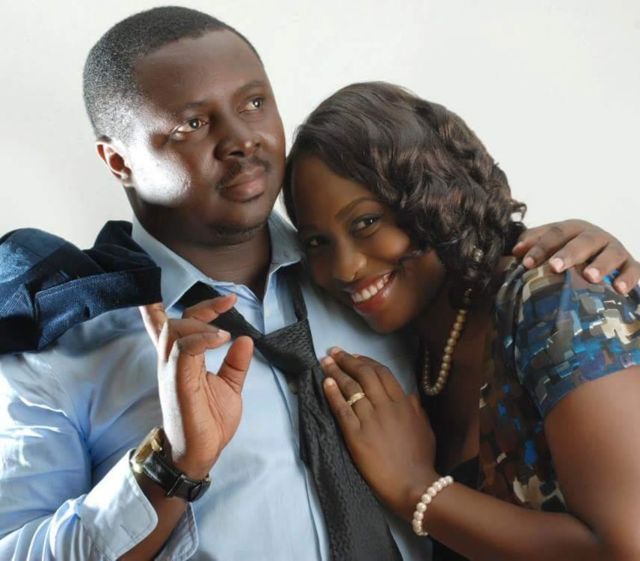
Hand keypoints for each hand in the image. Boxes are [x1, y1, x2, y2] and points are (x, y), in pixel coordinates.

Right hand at [140, 294, 253, 479]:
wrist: (200, 452)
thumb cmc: (209, 421)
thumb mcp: (229, 386)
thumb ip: (235, 363)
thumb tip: (246, 339)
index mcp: (182, 361)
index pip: (179, 324)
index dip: (201, 306)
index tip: (229, 299)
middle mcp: (172, 361)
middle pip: (176, 320)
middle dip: (203, 306)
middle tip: (228, 302)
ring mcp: (172, 370)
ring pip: (175, 329)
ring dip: (202, 322)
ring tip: (224, 332)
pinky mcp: (177, 381)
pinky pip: (184, 348)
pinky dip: (202, 337)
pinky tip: (222, 338)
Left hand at [320, 347, 436, 519]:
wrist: (413, 485)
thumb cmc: (421, 459)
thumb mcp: (425, 429)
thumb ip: (416, 409)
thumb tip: (409, 394)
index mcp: (403, 403)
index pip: (382, 373)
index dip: (365, 361)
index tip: (354, 355)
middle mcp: (385, 406)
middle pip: (364, 375)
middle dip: (347, 360)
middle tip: (333, 352)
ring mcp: (370, 420)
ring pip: (351, 388)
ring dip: (336, 372)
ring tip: (324, 362)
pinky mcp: (356, 435)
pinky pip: (342, 409)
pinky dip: (332, 394)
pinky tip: (325, 383)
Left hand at [512, 219, 639, 293]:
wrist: (601, 257)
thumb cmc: (566, 254)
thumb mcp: (550, 246)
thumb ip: (532, 245)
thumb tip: (515, 252)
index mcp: (571, 229)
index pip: (554, 234)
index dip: (540, 247)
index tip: (526, 264)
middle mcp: (594, 236)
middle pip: (582, 241)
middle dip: (568, 253)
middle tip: (555, 267)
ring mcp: (614, 249)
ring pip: (610, 254)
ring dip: (600, 265)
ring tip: (590, 277)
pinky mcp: (630, 264)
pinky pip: (633, 270)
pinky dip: (627, 278)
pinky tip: (618, 289)